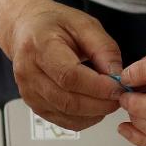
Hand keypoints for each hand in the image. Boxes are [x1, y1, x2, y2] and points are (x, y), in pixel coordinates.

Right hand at [4, 3, 124, 130]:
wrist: (26, 30)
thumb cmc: (54, 24)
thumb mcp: (84, 24)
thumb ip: (104, 49)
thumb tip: (118, 76)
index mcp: (40, 46)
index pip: (69, 76)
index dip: (97, 87)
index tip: (118, 87)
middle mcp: (29, 72)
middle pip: (68, 100)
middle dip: (100, 103)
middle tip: (120, 97)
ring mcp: (29, 92)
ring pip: (66, 114)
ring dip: (94, 112)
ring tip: (110, 99)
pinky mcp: (34, 105)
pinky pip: (63, 121)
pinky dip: (85, 119)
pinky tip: (95, 107)